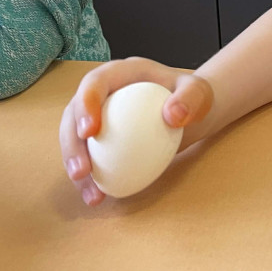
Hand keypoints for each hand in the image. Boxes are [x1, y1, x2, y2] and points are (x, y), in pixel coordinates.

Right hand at [59, 57, 212, 205]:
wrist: (190, 113)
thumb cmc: (191, 98)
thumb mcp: (199, 92)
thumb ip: (191, 97)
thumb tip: (172, 116)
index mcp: (121, 73)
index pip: (95, 82)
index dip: (86, 104)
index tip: (90, 132)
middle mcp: (103, 93)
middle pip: (73, 114)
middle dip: (72, 144)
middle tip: (82, 170)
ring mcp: (98, 116)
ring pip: (74, 139)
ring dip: (75, 167)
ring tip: (91, 192)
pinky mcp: (100, 139)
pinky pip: (88, 157)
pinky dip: (89, 179)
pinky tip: (97, 197)